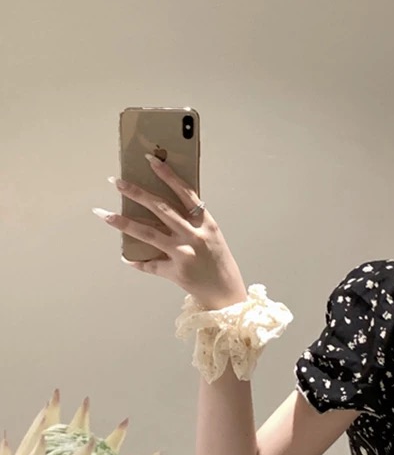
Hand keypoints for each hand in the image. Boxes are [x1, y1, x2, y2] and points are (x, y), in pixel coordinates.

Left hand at [93, 156, 247, 308]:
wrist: (227, 294)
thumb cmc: (219, 263)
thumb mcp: (211, 236)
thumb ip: (191, 221)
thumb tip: (159, 207)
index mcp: (206, 223)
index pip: (185, 192)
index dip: (167, 175)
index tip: (150, 160)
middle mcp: (195, 236)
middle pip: (161, 209)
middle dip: (136, 193)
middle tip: (116, 182)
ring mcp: (185, 254)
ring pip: (149, 234)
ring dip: (124, 222)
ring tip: (105, 214)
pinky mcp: (176, 272)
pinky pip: (151, 264)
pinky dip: (136, 260)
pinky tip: (125, 256)